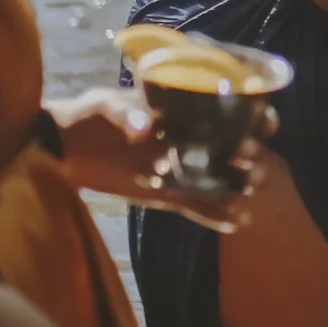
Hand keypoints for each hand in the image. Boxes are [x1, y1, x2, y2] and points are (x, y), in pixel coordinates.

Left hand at [52, 90, 273, 234]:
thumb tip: (145, 128)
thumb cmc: (86, 116)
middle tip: (249, 158)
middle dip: (248, 153)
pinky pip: (196, 206)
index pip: (226, 109)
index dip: (252, 115)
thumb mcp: (102, 105)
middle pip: (231, 146)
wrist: (61, 151)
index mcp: (180, 110)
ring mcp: (178, 169)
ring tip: (249, 191)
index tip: (266, 123)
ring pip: (219, 179)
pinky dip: (216, 215)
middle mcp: (187, 139)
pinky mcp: (165, 195)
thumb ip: (123, 113)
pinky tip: (236, 222)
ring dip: (238, 185)